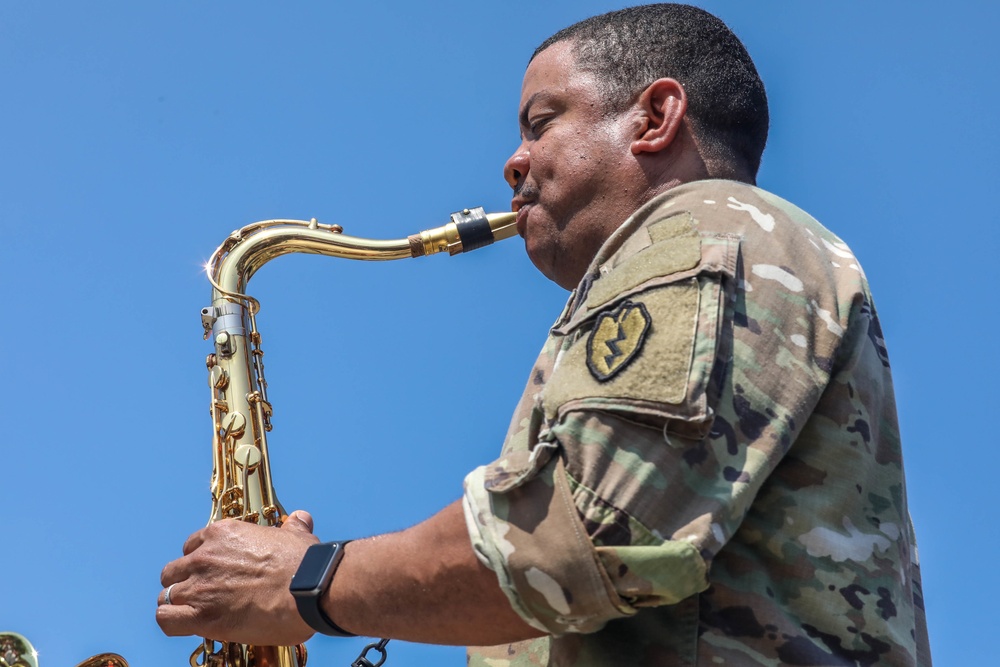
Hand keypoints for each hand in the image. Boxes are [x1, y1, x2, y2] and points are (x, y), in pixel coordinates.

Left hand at [157, 509, 319, 645]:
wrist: (309, 589)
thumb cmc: (305, 564)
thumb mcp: (297, 537)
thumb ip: (293, 527)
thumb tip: (301, 518)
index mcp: (224, 535)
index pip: (192, 546)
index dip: (200, 562)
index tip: (213, 573)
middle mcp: (205, 557)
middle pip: (173, 572)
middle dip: (185, 583)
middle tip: (205, 596)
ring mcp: (200, 587)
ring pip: (167, 596)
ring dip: (180, 605)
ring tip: (198, 614)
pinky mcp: (201, 617)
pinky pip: (166, 619)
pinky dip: (173, 622)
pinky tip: (189, 625)